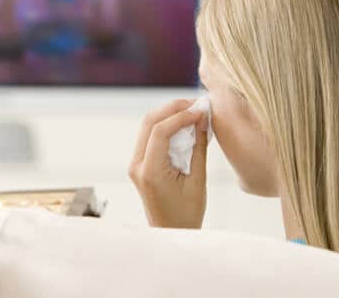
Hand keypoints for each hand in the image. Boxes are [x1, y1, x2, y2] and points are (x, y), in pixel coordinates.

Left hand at [128, 99, 209, 228]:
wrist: (171, 233)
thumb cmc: (186, 214)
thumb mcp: (198, 181)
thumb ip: (199, 148)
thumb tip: (203, 119)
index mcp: (150, 171)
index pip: (160, 131)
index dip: (181, 116)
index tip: (201, 110)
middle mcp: (137, 165)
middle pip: (149, 122)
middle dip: (173, 108)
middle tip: (197, 104)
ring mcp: (135, 164)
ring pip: (148, 126)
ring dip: (169, 115)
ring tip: (194, 111)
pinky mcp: (140, 164)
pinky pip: (150, 137)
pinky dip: (166, 126)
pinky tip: (184, 124)